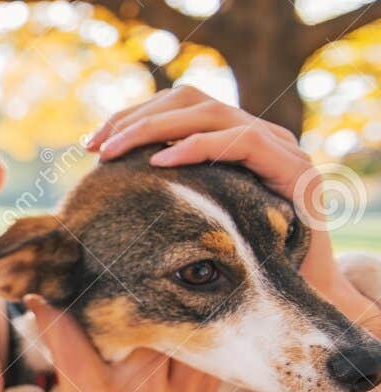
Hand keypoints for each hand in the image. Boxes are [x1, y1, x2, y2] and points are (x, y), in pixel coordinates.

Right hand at [0, 298, 218, 391]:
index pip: (69, 331)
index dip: (47, 307)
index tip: (36, 298)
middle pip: (133, 317)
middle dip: (109, 296)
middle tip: (89, 287)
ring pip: (177, 326)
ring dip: (154, 309)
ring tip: (131, 298)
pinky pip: (205, 351)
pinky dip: (186, 333)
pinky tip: (164, 326)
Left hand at [90, 86, 378, 342]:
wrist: (300, 292)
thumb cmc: (236, 265)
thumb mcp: (189, 220)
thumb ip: (161, 194)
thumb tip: (98, 184)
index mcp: (230, 140)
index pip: (175, 106)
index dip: (131, 117)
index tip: (92, 144)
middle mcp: (257, 134)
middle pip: (188, 99)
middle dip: (135, 118)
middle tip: (95, 145)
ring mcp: (280, 147)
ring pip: (210, 112)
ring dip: (154, 128)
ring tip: (114, 151)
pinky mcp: (295, 169)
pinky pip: (241, 142)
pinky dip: (197, 146)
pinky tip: (160, 162)